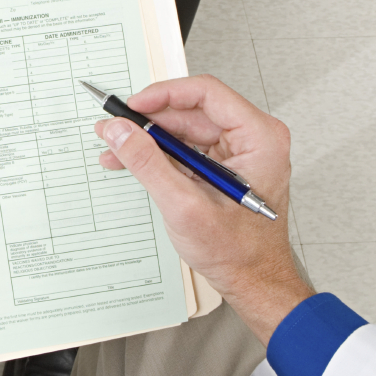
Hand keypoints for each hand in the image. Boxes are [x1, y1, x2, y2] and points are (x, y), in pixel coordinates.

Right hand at [96, 76, 308, 344]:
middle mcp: (253, 139)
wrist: (254, 283)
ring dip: (149, 139)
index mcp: (259, 138)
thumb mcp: (185, 206)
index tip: (133, 106)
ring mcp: (239, 152)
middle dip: (149, 120)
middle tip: (115, 128)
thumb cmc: (240, 253)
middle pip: (192, 111)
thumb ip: (148, 163)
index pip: (207, 93)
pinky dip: (159, 154)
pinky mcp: (224, 166)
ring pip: (185, 129)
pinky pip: (187, 148)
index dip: (164, 94)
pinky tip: (132, 161)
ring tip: (115, 147)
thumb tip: (121, 130)